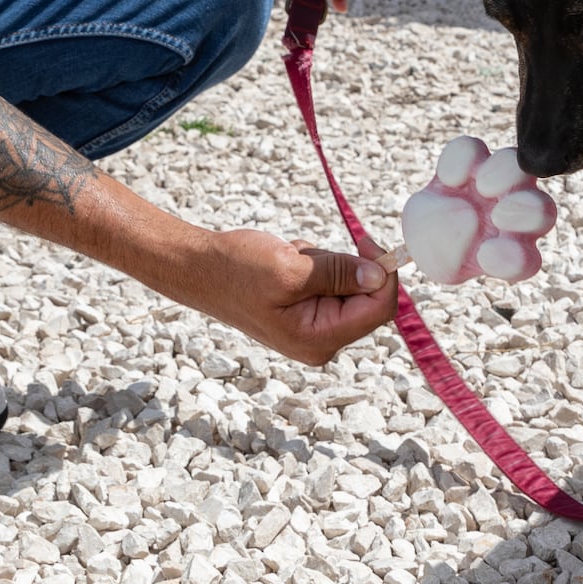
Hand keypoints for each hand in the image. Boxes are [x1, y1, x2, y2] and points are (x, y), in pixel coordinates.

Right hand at [166, 227, 397, 364]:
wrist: (198, 268)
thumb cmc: (236, 270)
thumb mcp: (290, 268)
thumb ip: (339, 274)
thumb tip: (381, 275)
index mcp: (318, 339)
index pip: (378, 310)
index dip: (384, 275)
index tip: (369, 242)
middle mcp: (320, 340)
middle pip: (365, 298)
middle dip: (342, 267)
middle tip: (305, 255)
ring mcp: (313, 327)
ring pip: (347, 284)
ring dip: (324, 263)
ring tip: (289, 260)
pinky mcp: (306, 311)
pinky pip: (329, 280)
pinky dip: (313, 263)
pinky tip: (285, 263)